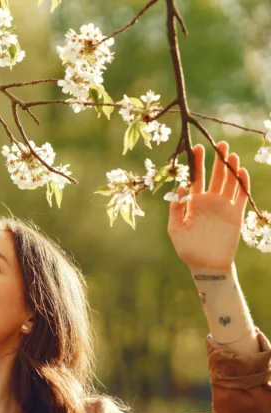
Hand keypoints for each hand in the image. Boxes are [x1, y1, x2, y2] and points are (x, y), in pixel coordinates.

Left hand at [167, 141, 250, 271]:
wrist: (206, 265)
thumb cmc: (187, 248)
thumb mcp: (175, 228)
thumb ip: (176, 208)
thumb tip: (180, 188)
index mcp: (193, 203)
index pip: (196, 178)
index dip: (197, 163)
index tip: (197, 147)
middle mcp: (209, 201)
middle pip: (215, 176)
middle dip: (218, 159)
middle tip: (220, 143)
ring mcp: (223, 207)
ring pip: (229, 182)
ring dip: (231, 168)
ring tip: (231, 154)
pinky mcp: (236, 214)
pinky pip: (241, 196)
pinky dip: (242, 184)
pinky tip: (242, 171)